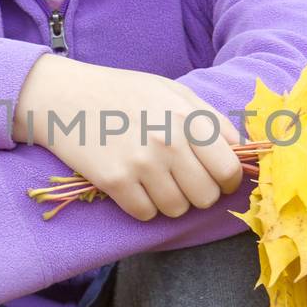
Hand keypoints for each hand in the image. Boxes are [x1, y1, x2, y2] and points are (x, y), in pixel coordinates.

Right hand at [14, 56, 243, 220]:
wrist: (64, 95)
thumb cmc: (123, 92)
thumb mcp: (172, 92)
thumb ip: (210, 119)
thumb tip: (241, 150)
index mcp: (188, 118)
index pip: (228, 170)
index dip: (226, 181)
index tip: (216, 179)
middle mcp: (168, 142)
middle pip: (206, 197)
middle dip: (198, 193)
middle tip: (182, 180)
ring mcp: (141, 164)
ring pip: (177, 209)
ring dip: (170, 201)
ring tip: (154, 179)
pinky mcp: (114, 182)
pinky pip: (146, 214)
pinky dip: (143, 206)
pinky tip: (133, 185)